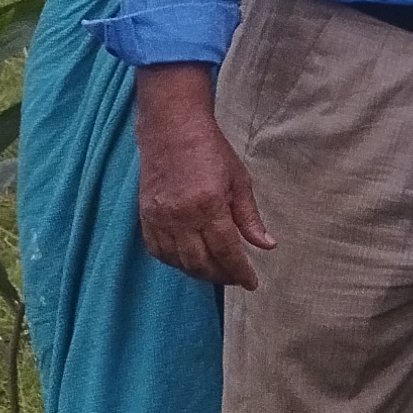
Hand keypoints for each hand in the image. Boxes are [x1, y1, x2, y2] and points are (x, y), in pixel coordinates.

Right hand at [134, 66, 273, 287]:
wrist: (171, 129)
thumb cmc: (210, 150)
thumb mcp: (239, 181)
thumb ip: (250, 218)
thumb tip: (266, 245)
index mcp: (209, 206)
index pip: (227, 252)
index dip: (240, 272)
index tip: (251, 283)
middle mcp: (181, 216)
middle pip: (201, 263)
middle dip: (221, 276)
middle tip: (235, 277)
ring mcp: (160, 217)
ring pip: (178, 261)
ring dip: (198, 272)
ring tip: (215, 272)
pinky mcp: (145, 215)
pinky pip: (157, 251)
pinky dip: (174, 262)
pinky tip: (188, 260)